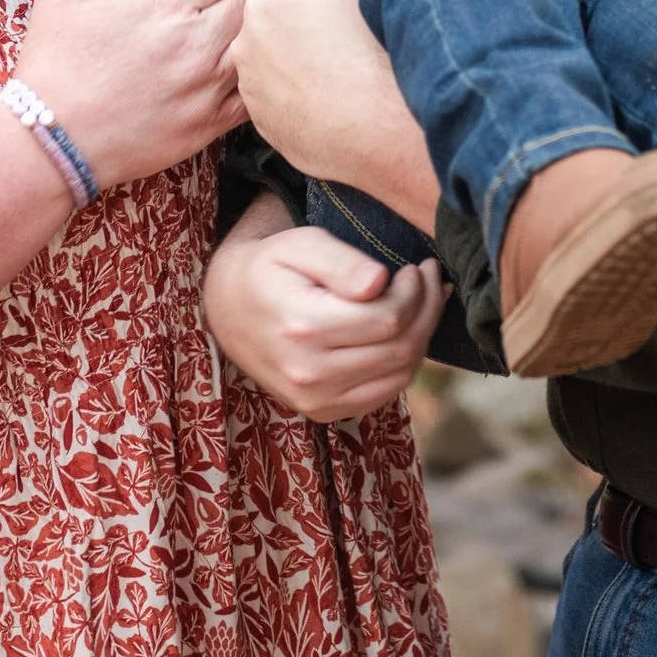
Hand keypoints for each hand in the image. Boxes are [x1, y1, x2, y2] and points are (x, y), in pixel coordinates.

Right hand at [14, 0, 246, 190]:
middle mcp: (196, 42)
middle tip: (209, 12)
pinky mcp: (209, 125)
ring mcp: (206, 86)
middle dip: (230, 0)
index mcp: (166, 5)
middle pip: (245, 3)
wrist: (51, 138)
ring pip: (256, 46)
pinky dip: (248, 84)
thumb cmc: (53, 64)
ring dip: (243, 39)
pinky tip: (226, 81)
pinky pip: (252, 96)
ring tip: (221, 44)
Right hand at [203, 195, 447, 421]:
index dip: (414, 292)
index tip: (416, 268)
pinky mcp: (322, 411)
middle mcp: (309, 373)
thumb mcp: (299, 245)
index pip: (388, 319)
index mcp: (303, 326)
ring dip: (422, 336)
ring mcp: (315, 400)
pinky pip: (384, 393)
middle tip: (429, 279)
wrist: (228, 309)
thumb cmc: (269, 268)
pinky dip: (404, 363)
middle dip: (426, 310)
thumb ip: (341, 261)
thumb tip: (379, 282)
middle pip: (400, 349)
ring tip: (423, 301)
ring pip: (399, 375)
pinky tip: (406, 331)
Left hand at [233, 0, 438, 231]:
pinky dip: (300, 97)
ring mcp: (252, 90)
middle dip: (306, 30)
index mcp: (260, 7)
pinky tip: (327, 99)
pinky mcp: (264, 124)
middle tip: (341, 44)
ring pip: (281, 63)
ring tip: (336, 73)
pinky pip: (282, 100)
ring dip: (302, 63)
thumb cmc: (359, 48)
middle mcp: (245, 48)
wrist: (369, 125)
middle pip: (282, 27)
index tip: (341, 15)